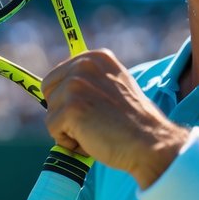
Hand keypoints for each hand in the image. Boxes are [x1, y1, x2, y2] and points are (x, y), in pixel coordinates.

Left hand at [42, 49, 186, 188]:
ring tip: (96, 131)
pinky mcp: (71, 108)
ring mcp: (76, 85)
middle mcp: (84, 65)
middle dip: (63, 111)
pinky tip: (91, 140)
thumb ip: (91, 82)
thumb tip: (59, 89)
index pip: (58, 75)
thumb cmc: (133, 122)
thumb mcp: (114, 87)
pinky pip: (53, 129)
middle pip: (48, 90)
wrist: (150, 141)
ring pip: (50, 112)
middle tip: (92, 122)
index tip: (90, 109)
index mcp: (96, 57)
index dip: (68, 99)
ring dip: (68, 129)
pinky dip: (68, 142)